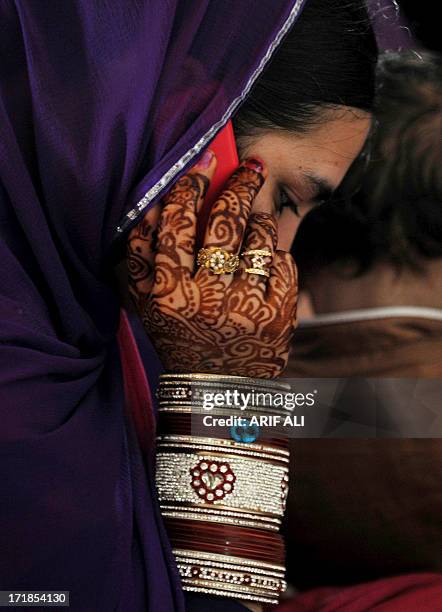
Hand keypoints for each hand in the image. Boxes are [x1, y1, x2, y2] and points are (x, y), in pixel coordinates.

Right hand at [127, 150, 297, 378]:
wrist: (216, 389)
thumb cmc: (178, 338)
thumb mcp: (147, 304)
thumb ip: (142, 254)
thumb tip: (155, 203)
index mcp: (170, 293)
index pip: (178, 225)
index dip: (190, 186)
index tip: (203, 162)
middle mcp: (209, 298)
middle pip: (224, 224)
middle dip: (240, 186)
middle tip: (252, 167)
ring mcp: (248, 308)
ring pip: (260, 240)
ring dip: (261, 219)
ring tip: (259, 215)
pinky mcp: (279, 317)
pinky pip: (285, 265)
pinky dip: (278, 254)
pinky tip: (270, 256)